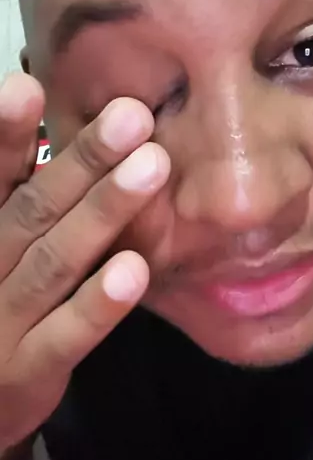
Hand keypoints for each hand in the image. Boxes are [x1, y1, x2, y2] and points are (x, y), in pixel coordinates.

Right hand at [0, 73, 169, 453]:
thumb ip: (21, 190)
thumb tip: (39, 107)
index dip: (4, 135)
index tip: (27, 88)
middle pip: (31, 209)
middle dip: (83, 162)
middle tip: (132, 116)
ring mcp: (1, 322)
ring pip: (53, 262)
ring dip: (102, 213)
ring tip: (151, 167)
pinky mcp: (26, 370)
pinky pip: (65, 335)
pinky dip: (97, 303)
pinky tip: (134, 271)